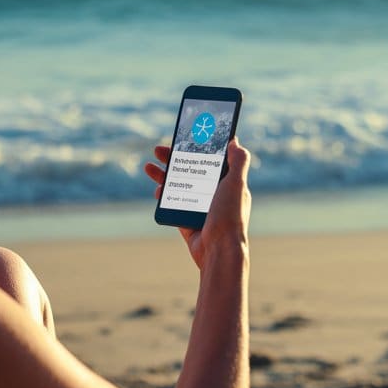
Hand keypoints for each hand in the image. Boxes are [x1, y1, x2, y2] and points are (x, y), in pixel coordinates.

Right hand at [145, 138, 251, 269]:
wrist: (218, 251)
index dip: (198, 146)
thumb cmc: (230, 217)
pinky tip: (157, 191)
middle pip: (190, 169)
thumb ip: (238, 162)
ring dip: (163, 174)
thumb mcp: (237, 185)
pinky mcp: (187, 219)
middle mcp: (213, 193)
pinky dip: (163, 196)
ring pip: (178, 185)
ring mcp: (199, 206)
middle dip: (174, 158)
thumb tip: (235, 141)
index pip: (211, 158)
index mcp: (227, 182)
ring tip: (148, 166)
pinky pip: (172, 203)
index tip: (184, 136)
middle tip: (158, 149)